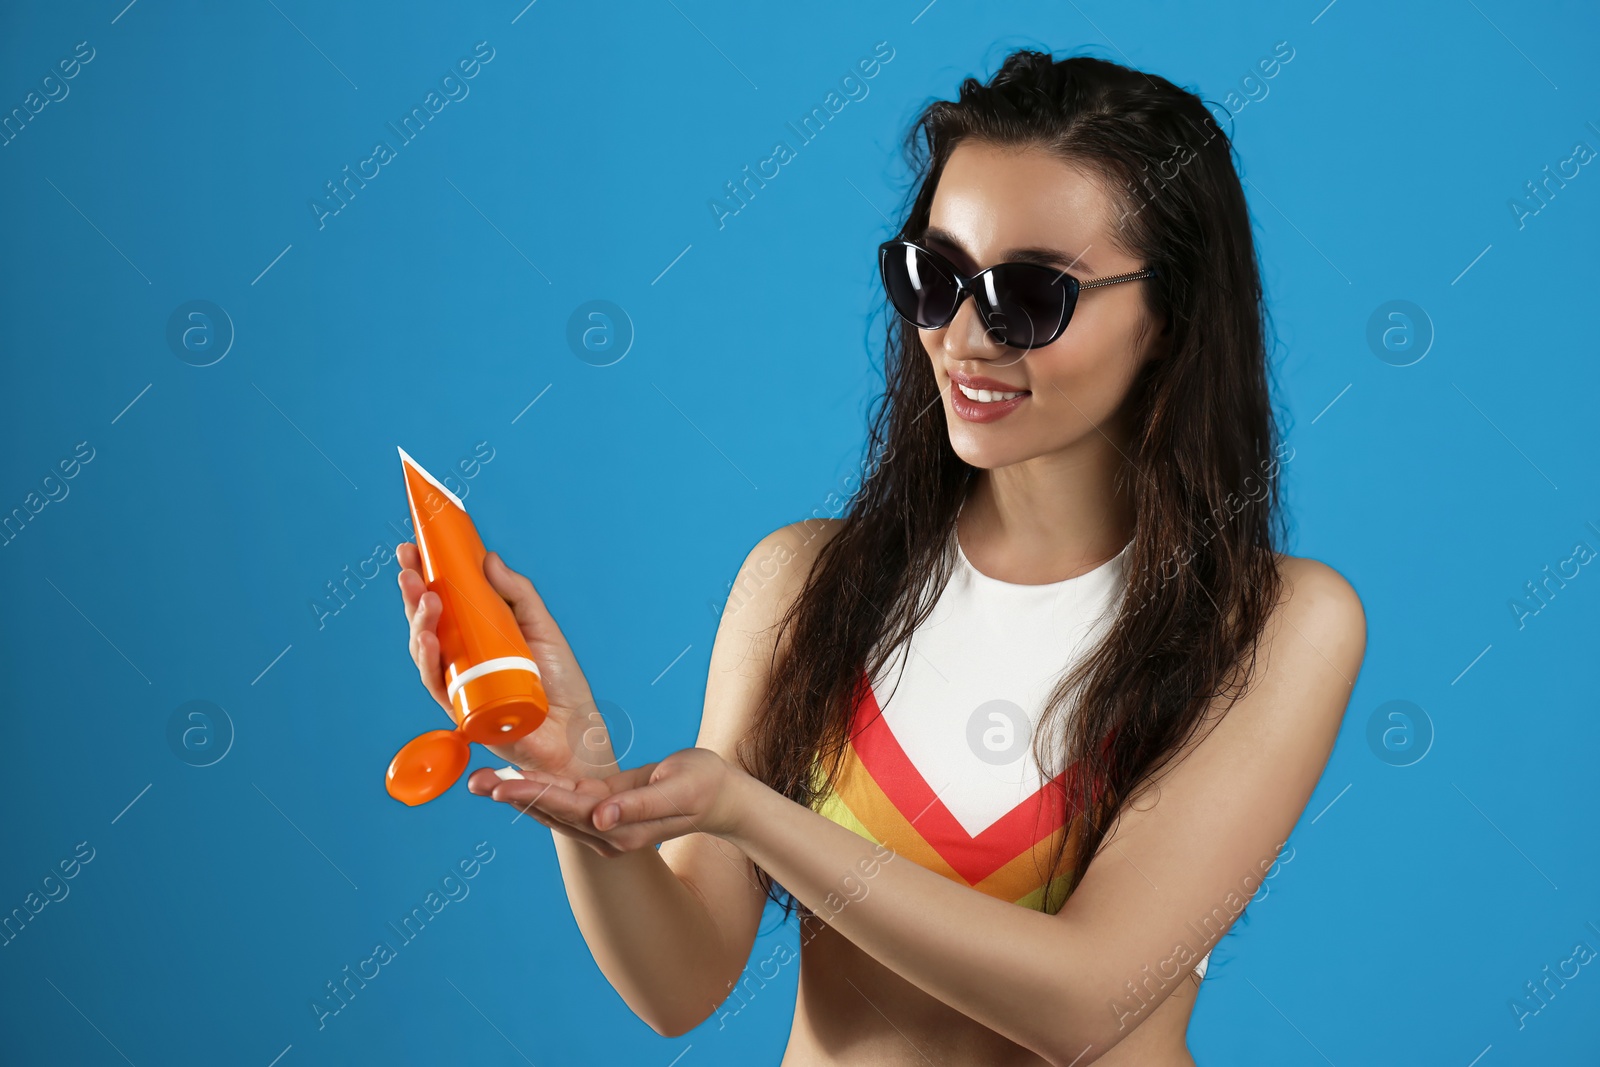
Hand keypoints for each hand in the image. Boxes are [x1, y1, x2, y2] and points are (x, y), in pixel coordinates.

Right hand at [397, 542, 617, 781]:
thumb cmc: (560, 682)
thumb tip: (488, 557)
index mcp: (479, 634)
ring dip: (419, 620)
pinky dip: (428, 659)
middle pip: (428, 620)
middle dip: (413, 591)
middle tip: (407, 566)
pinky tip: (426, 638)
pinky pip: (436, 682)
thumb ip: (517, 593)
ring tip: (423, 596)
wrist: (575, 731)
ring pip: (424, 649)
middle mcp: (463, 656)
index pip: (446, 600)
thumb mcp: (541, 626)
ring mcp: (459, 682)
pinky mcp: (461, 708)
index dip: (426, 574)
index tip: (412, 548)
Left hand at [471, 748, 746, 855]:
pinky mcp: (605, 812)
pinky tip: (515, 780)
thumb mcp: (678, 791)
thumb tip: (601, 819)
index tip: (500, 784)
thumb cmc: (705, 787)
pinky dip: (538, 790)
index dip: (532, 794)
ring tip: (482, 781)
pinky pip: (565, 802)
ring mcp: (604, 826)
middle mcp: (606, 833)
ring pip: (552, 808)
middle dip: (511, 795)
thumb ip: (639, 806)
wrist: (722, 798)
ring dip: (517, 795)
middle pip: (550, 811)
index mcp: (620, 828)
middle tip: (474, 781)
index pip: (567, 808)